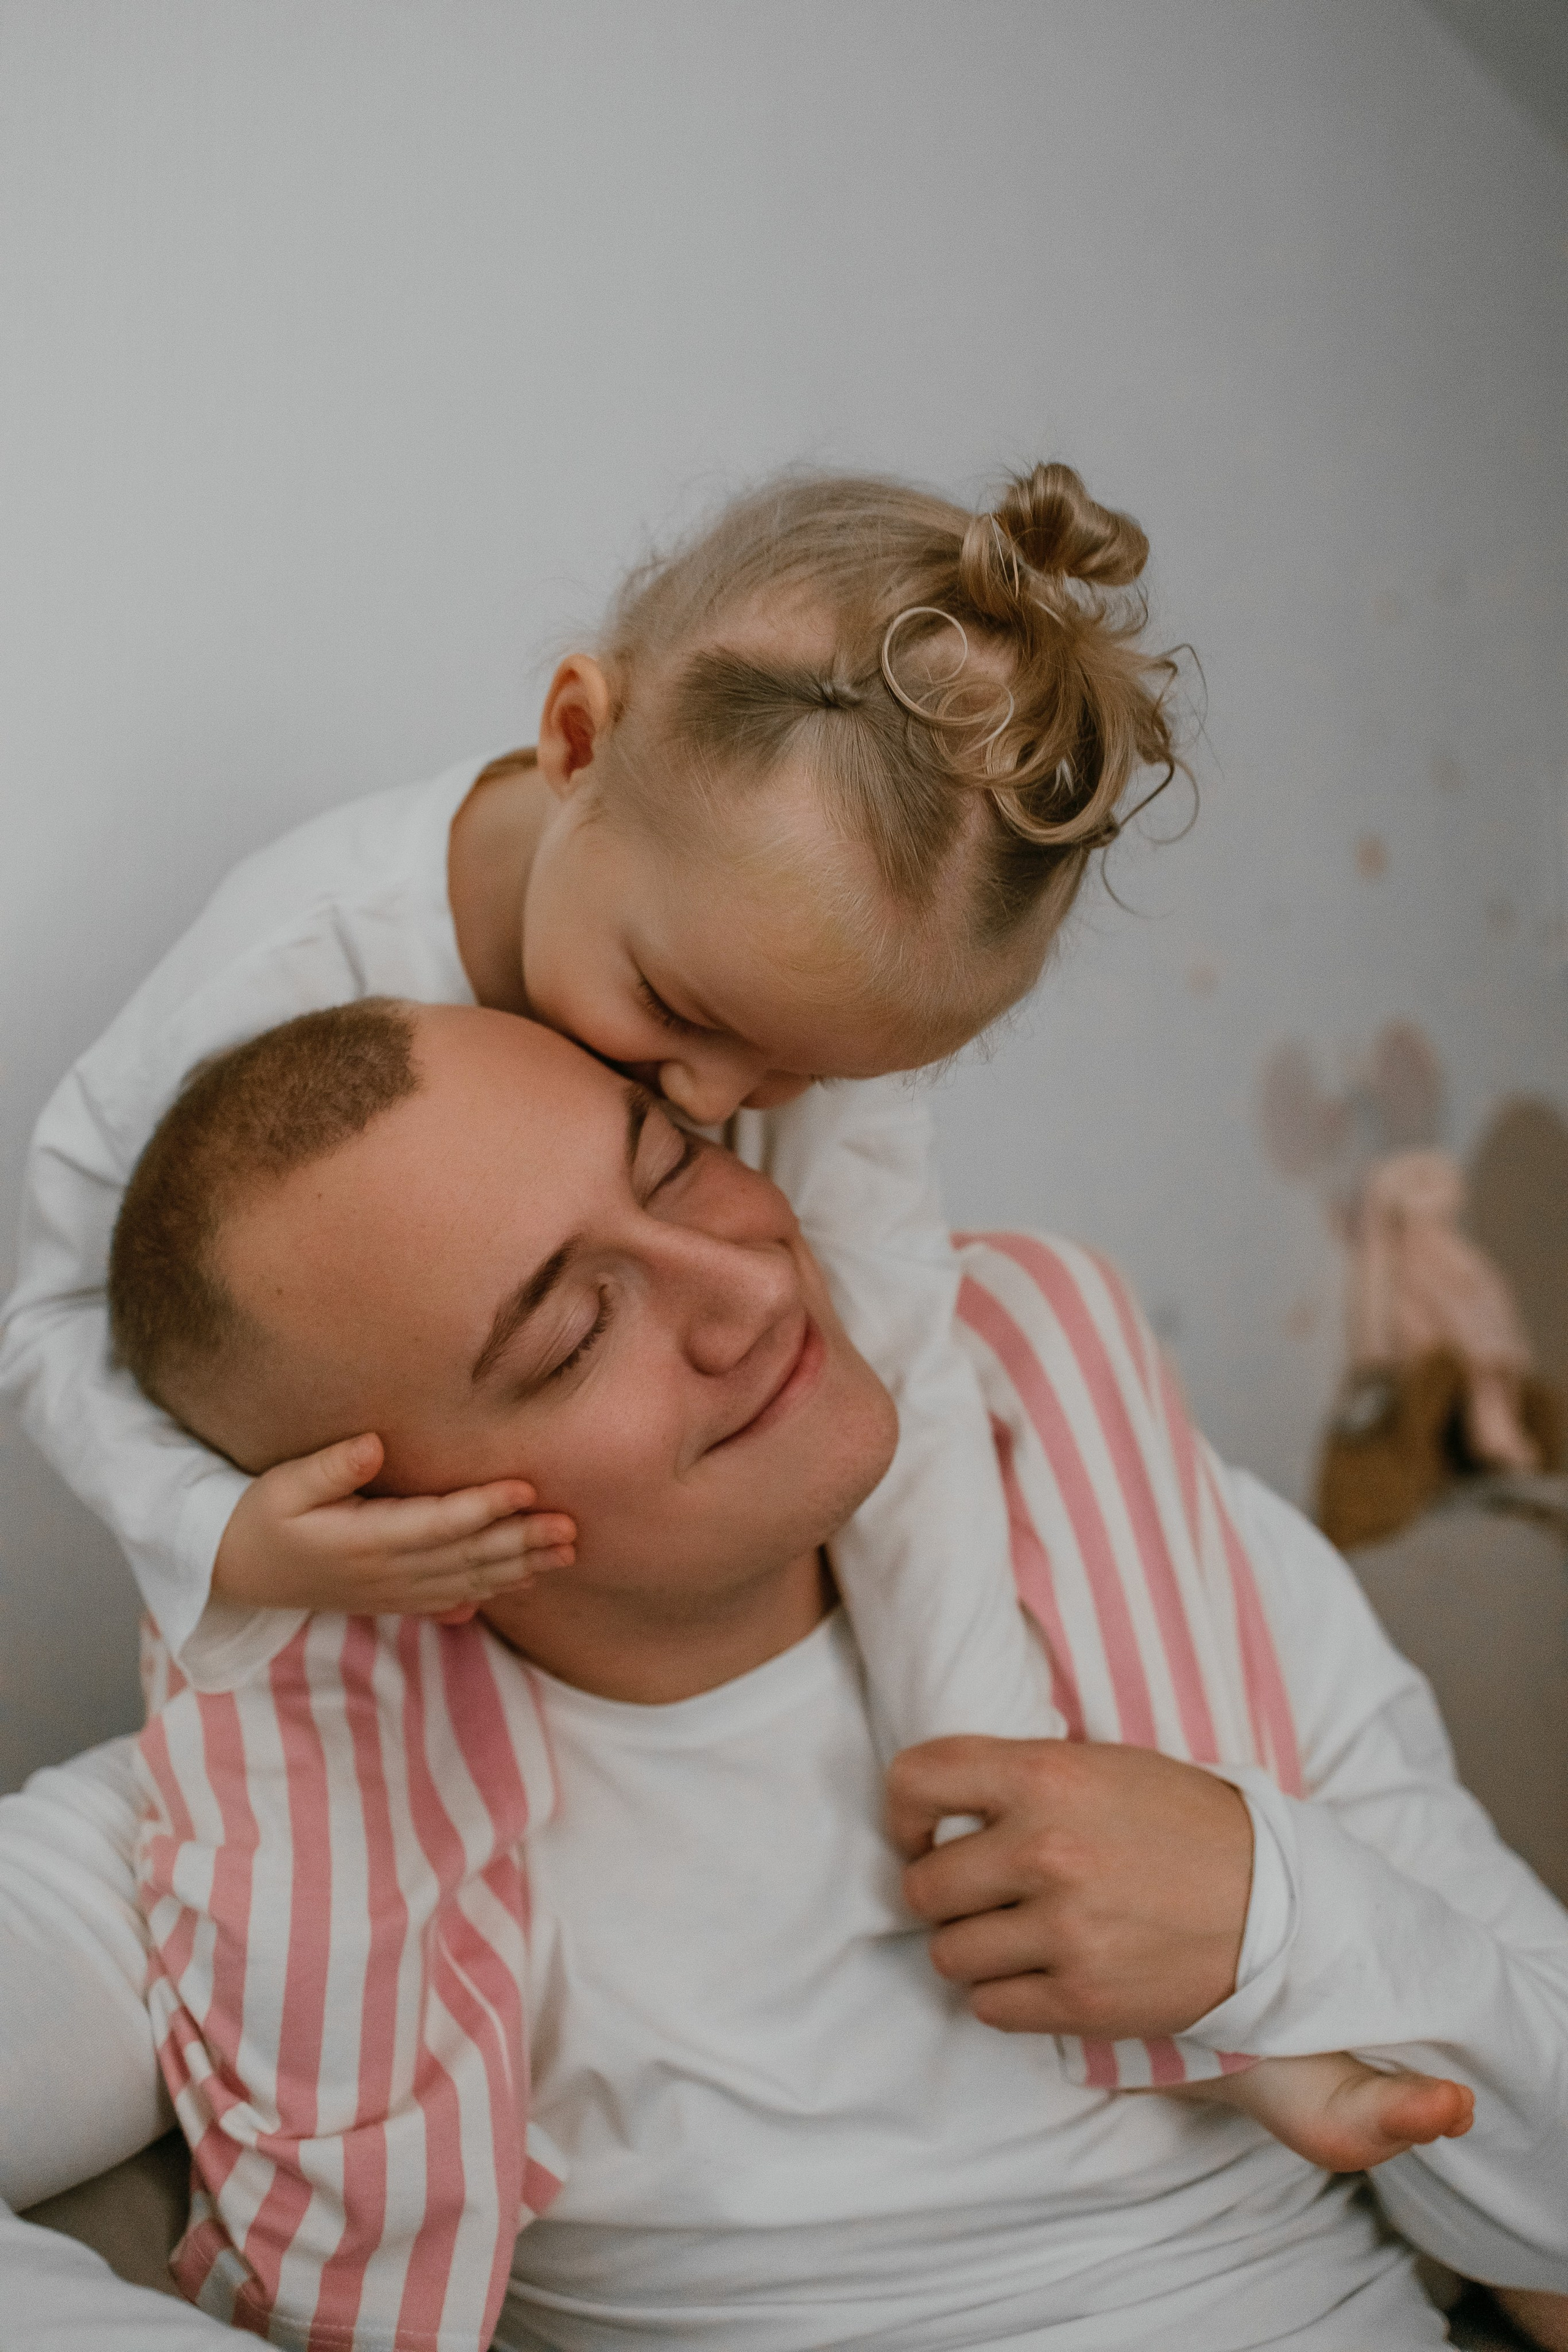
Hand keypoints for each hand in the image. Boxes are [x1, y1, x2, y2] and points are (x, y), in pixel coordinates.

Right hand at [212, 1433, 576, 1620]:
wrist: (238, 1574)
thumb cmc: (263, 1517)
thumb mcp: (283, 1486)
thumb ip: (329, 1468)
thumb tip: (373, 1444)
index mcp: (363, 1541)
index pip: (436, 1524)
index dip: (483, 1508)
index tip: (525, 1489)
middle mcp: (387, 1573)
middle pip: (466, 1556)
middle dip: (521, 1541)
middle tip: (570, 1526)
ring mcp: (394, 1592)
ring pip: (469, 1580)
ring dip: (520, 1566)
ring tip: (567, 1550)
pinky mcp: (395, 1600)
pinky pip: (454, 1597)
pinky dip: (493, 1588)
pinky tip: (526, 1579)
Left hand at [886, 1736, 1252, 2039]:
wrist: (1277, 1903)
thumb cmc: (1182, 1826)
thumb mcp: (1100, 1767)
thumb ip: (1019, 1779)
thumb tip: (936, 1811)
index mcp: (1046, 1775)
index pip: (916, 1780)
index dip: (903, 1812)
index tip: (922, 1832)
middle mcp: (1046, 1849)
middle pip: (923, 1886)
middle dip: (941, 1892)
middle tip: (979, 1893)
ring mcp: (1064, 1929)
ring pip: (948, 1954)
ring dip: (971, 1948)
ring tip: (1013, 1935)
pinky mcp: (1083, 1998)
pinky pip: (989, 2007)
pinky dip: (1004, 1995)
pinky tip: (1040, 1972)